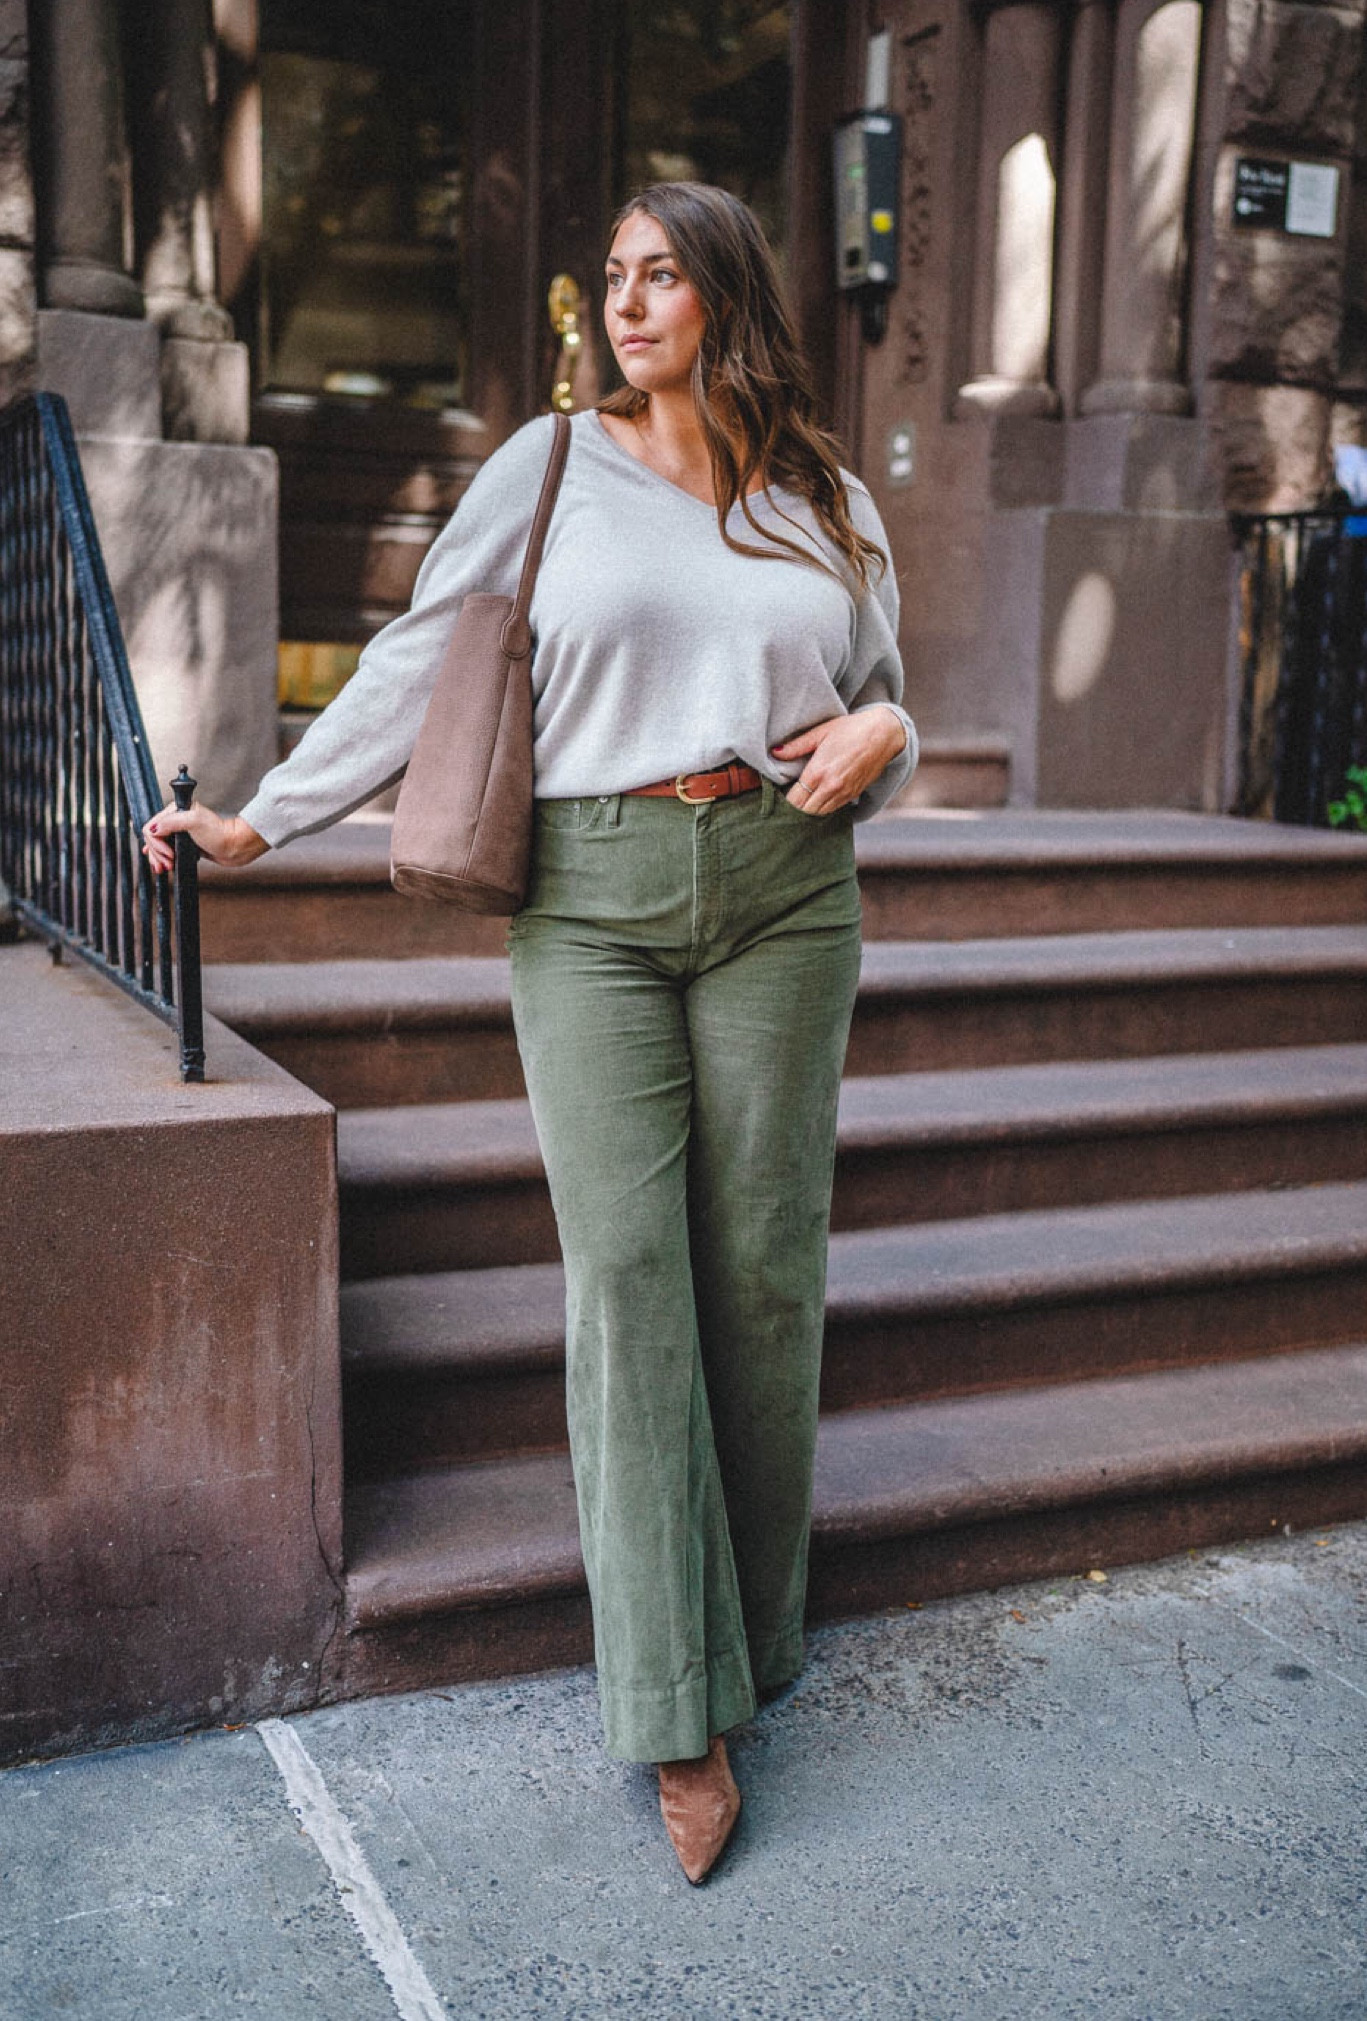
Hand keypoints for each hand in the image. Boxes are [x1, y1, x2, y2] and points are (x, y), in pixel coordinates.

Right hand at [141, 801, 268, 875]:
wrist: (236, 846)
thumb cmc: (221, 833)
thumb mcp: (194, 822)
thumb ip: (171, 822)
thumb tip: (153, 829)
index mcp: (175, 811)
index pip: (152, 827)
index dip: (157, 844)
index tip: (169, 854)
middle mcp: (175, 821)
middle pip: (153, 838)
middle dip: (157, 854)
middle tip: (167, 865)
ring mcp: (180, 833)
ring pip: (159, 846)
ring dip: (158, 858)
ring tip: (165, 868)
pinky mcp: (185, 844)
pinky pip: (167, 852)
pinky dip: (164, 859)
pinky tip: (165, 865)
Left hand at [771, 707, 906, 814]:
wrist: (883, 734)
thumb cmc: (851, 729)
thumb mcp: (821, 732)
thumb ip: (796, 746)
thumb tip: (775, 753)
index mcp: (818, 772)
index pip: (793, 800)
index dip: (783, 800)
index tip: (778, 794)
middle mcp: (830, 787)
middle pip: (804, 811)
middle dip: (793, 808)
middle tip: (787, 798)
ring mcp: (843, 794)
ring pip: (818, 814)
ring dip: (808, 810)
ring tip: (800, 799)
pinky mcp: (853, 795)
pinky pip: (832, 810)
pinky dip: (822, 807)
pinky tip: (816, 798)